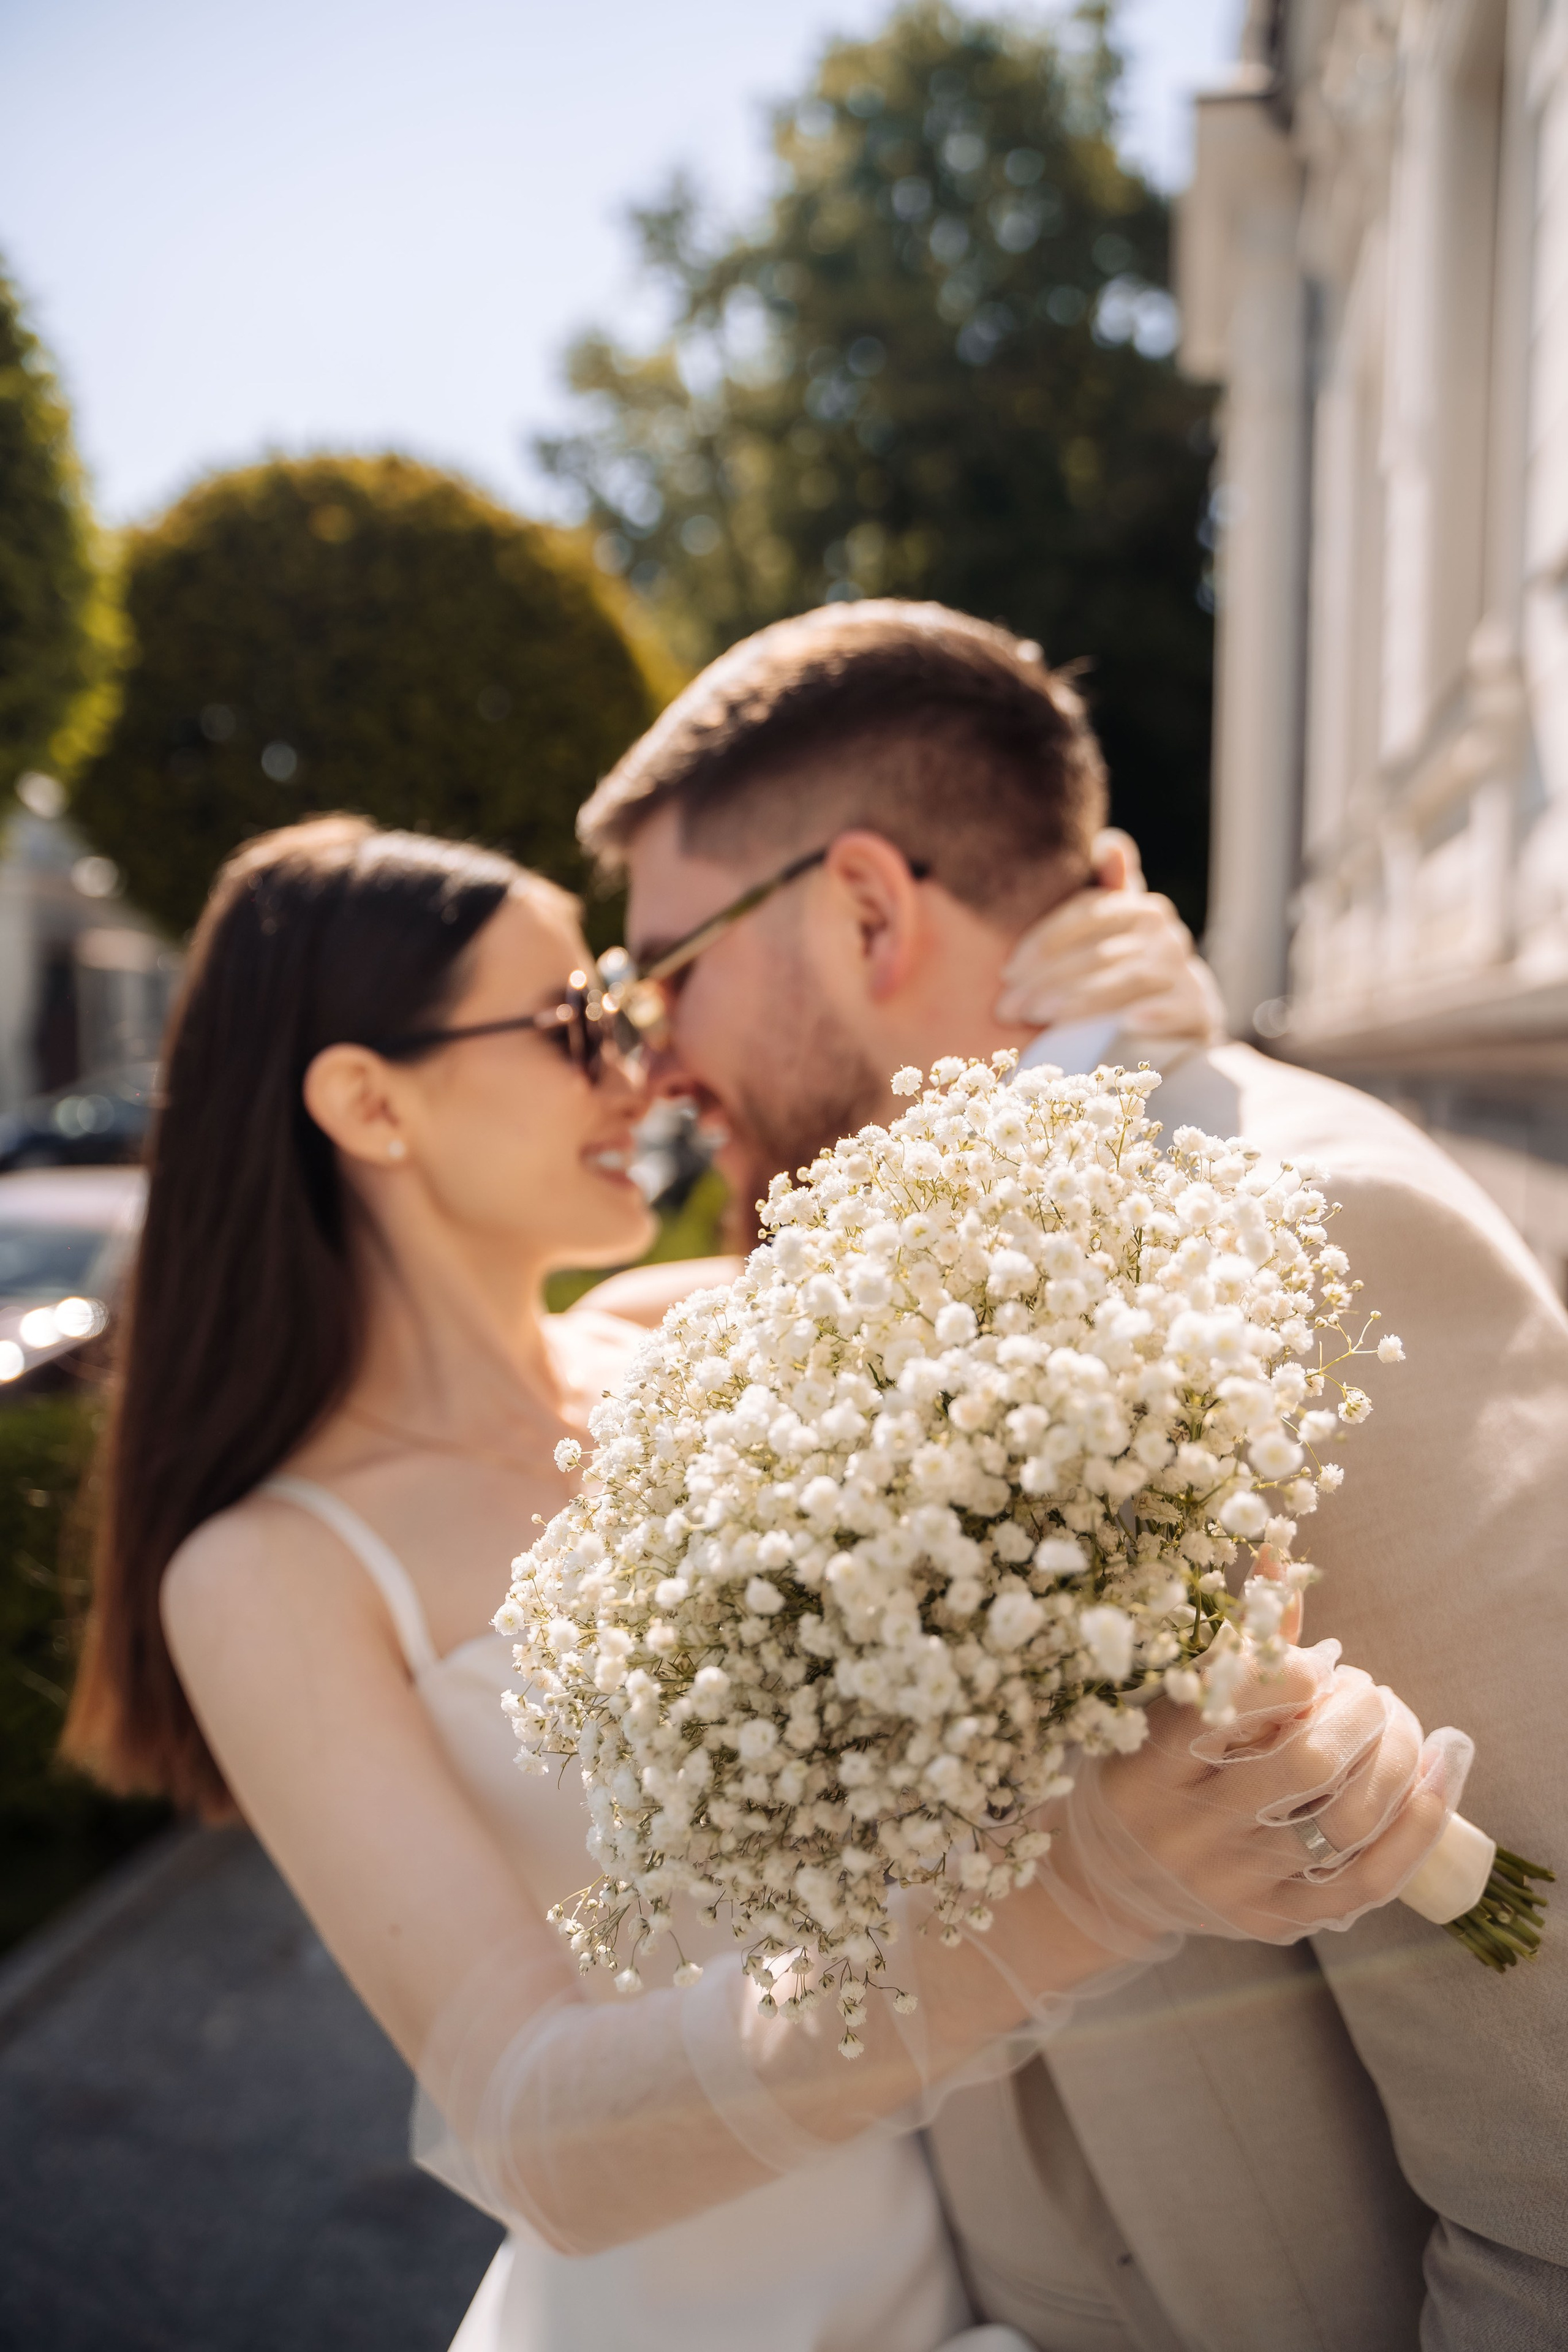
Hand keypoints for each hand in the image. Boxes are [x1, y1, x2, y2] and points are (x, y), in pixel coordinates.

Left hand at [995, 830, 1225, 1042]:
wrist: (1176, 1012)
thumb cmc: (1119, 966)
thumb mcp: (1101, 929)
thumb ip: (1095, 890)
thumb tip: (1108, 841)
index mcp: (1135, 906)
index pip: (1086, 912)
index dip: (1044, 941)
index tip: (1008, 972)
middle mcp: (1163, 930)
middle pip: (1100, 950)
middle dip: (1049, 980)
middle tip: (1009, 1007)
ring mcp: (1182, 968)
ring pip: (1130, 978)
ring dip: (1083, 999)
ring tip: (1042, 1016)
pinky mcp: (1199, 1006)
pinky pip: (1177, 1006)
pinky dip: (1155, 1014)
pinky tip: (1127, 1023)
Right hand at [1044, 1637, 1473, 1950]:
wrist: (1112, 1883)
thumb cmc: (1151, 1771)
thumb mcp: (1169, 1706)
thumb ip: (1236, 1644)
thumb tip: (1283, 1559)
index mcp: (1151, 1766)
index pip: (1224, 1710)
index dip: (1288, 1675)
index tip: (1316, 1663)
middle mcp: (1188, 1831)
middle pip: (1307, 1763)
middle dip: (1360, 1711)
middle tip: (1368, 1690)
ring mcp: (1236, 1883)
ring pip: (1347, 1820)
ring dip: (1396, 1758)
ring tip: (1400, 1724)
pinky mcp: (1276, 1920)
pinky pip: (1369, 1879)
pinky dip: (1419, 1823)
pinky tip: (1438, 1776)